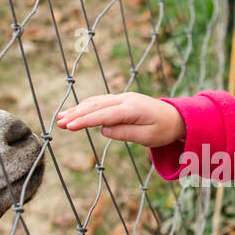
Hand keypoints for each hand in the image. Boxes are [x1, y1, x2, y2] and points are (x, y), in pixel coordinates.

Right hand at [54, 92, 184, 146]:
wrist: (176, 117)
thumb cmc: (163, 130)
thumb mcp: (147, 137)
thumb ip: (125, 133)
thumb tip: (103, 129)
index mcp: (132, 109)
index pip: (103, 115)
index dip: (85, 121)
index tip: (69, 127)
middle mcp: (125, 99)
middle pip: (96, 106)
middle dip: (76, 114)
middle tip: (59, 123)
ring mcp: (123, 98)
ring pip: (96, 102)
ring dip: (78, 109)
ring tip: (61, 118)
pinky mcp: (121, 100)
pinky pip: (101, 101)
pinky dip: (86, 106)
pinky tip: (75, 112)